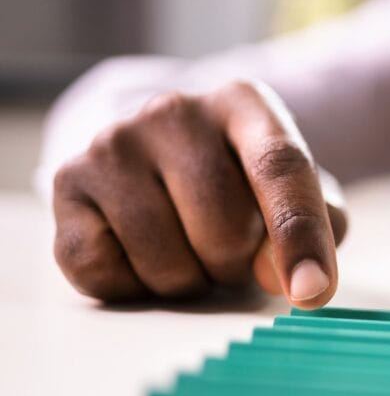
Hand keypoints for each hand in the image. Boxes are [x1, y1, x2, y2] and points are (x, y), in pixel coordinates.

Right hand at [51, 80, 346, 307]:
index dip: (300, 236)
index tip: (311, 292)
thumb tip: (276, 275)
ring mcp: (112, 144)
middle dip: (237, 265)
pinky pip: (104, 275)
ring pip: (165, 263)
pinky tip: (142, 252)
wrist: (153, 146)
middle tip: (229, 247)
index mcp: (244, 103)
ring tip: (188, 245)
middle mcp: (174, 111)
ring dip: (189, 281)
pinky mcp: (66, 183)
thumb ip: (317, 228)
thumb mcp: (295, 190)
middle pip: (224, 232)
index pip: (281, 168)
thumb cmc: (239, 178)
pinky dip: (133, 288)